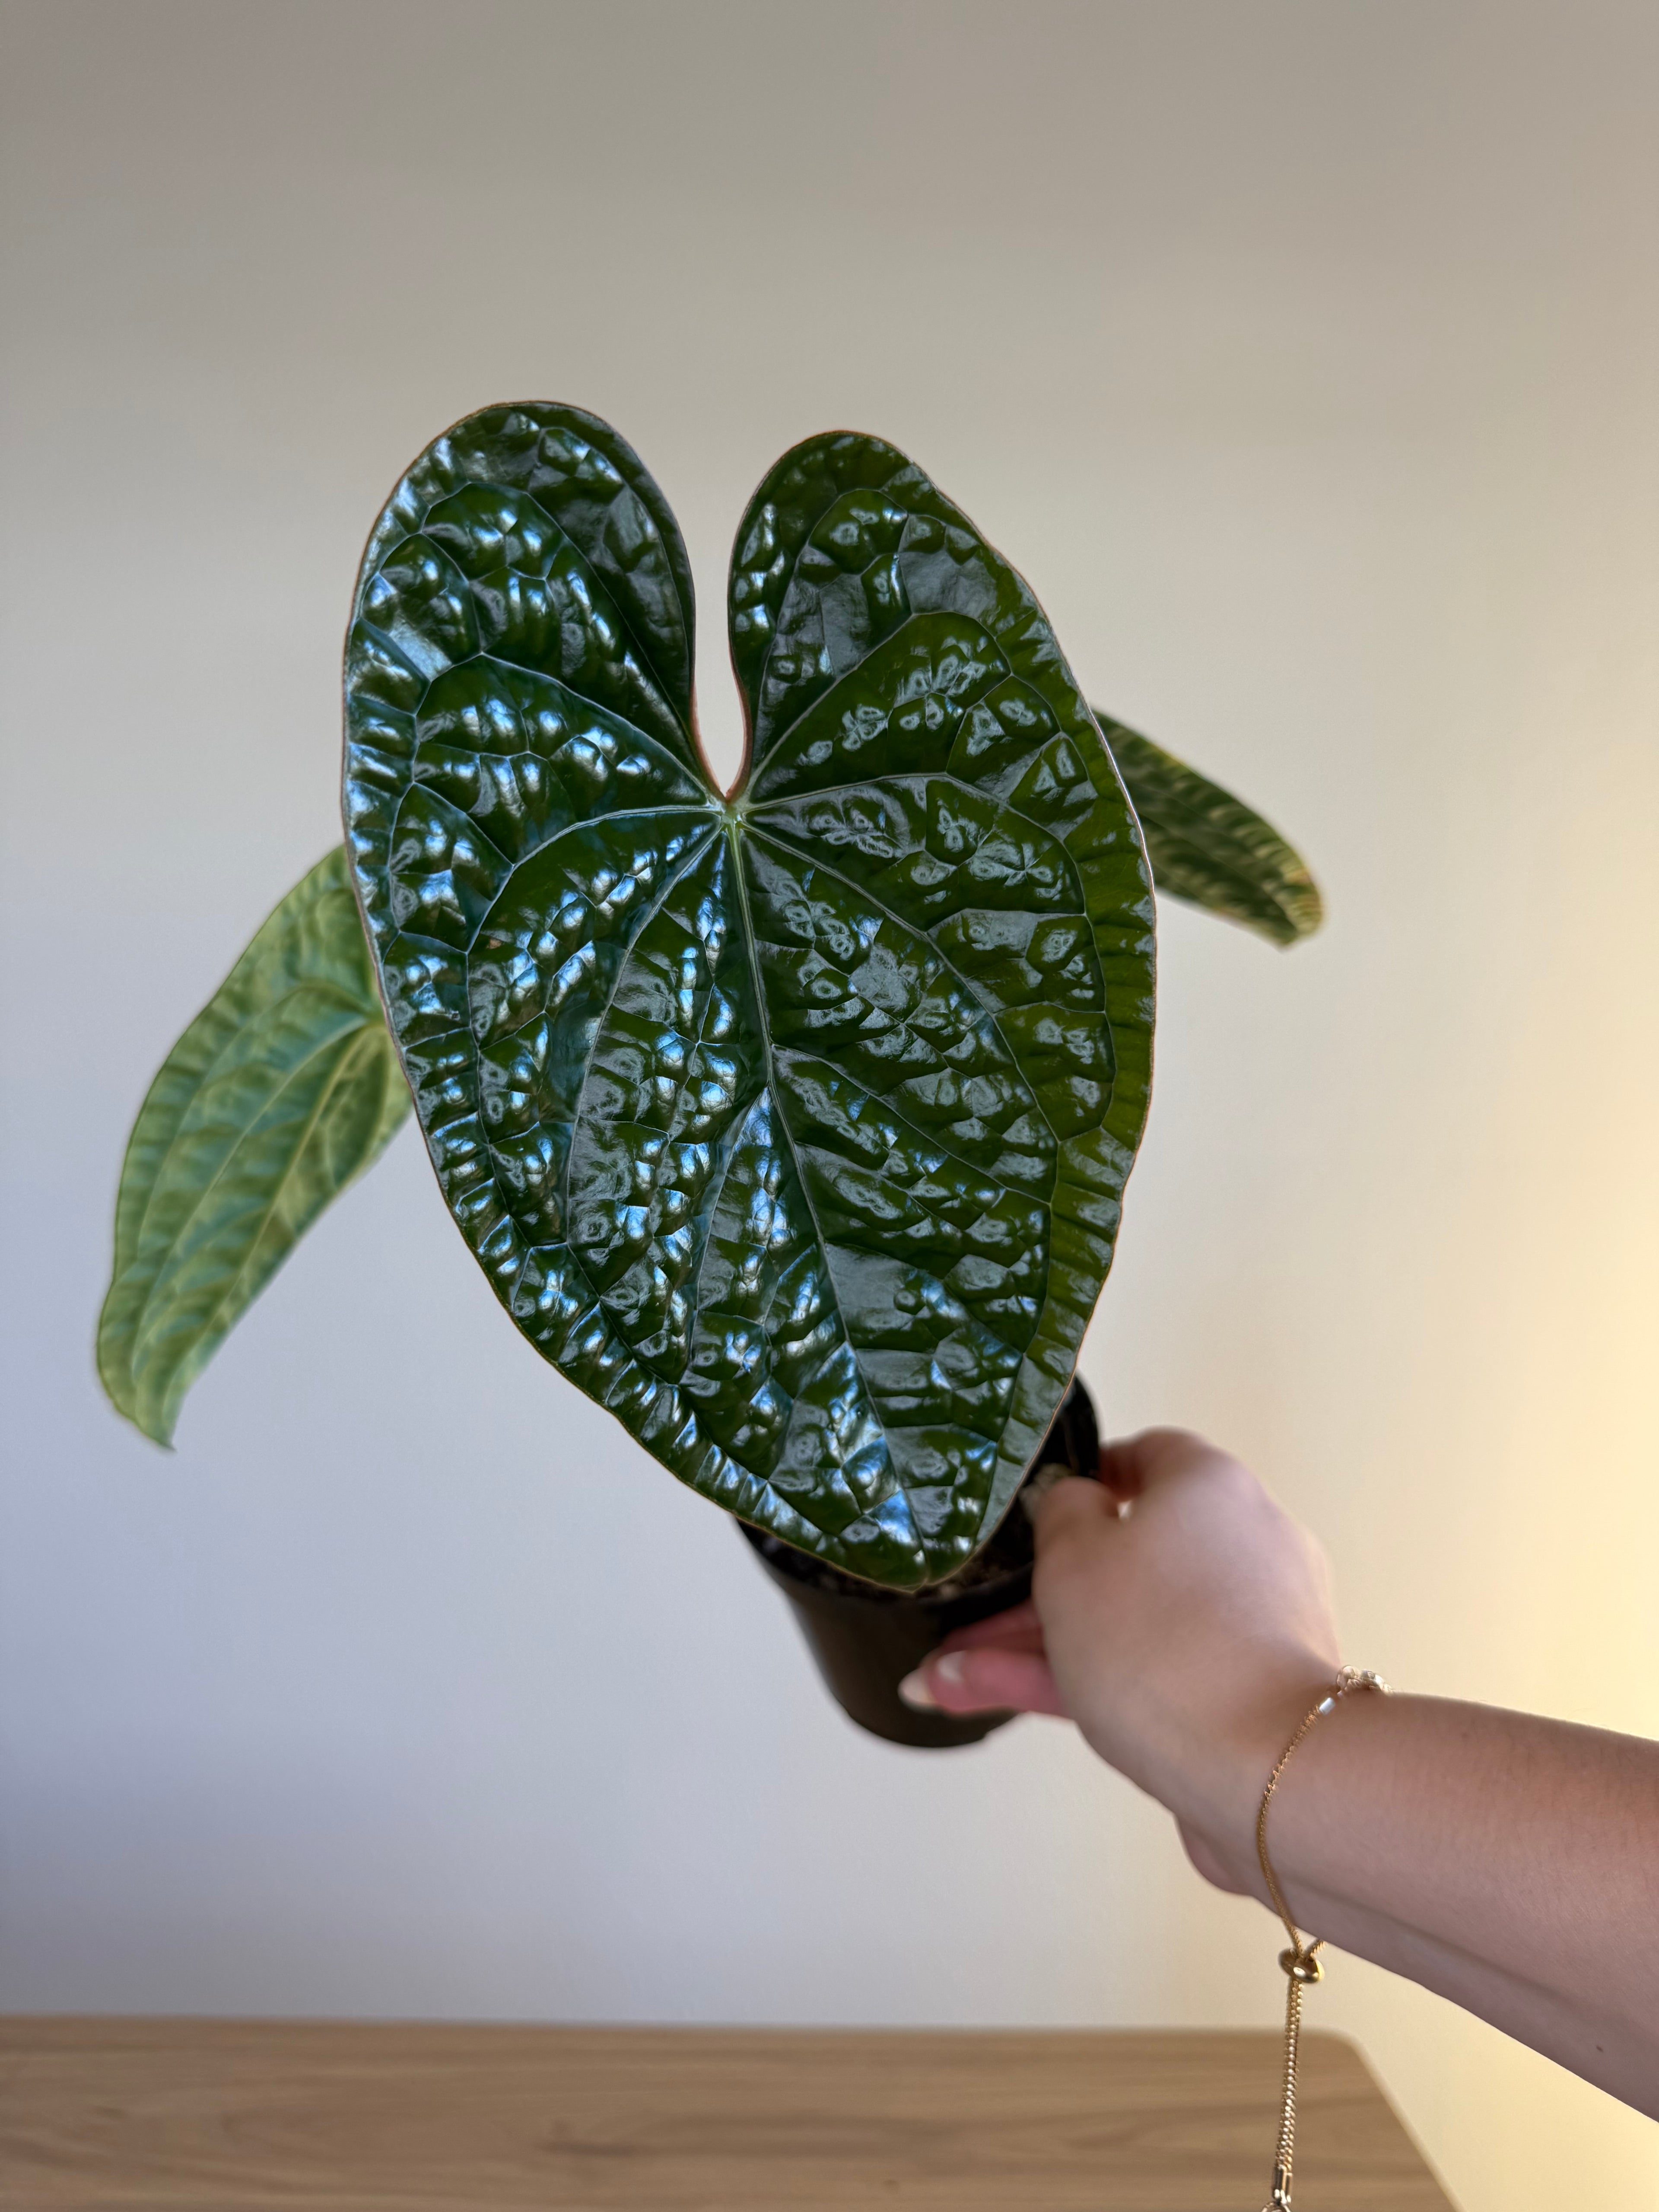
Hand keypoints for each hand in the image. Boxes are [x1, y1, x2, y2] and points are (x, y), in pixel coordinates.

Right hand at [901, 1428, 1342, 1889]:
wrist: (1265, 1774)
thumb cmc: (1161, 1640)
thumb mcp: (1075, 1553)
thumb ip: (1061, 1514)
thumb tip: (1079, 1504)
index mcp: (1210, 1486)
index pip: (1148, 1455)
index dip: (1088, 1475)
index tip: (1039, 1506)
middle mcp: (1244, 1544)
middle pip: (1126, 1554)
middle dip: (1033, 1593)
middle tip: (965, 1619)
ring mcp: (1249, 1626)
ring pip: (1129, 1622)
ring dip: (1039, 1647)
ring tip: (949, 1677)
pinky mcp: (1246, 1696)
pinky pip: (1152, 1672)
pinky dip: (1083, 1683)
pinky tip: (991, 1698)